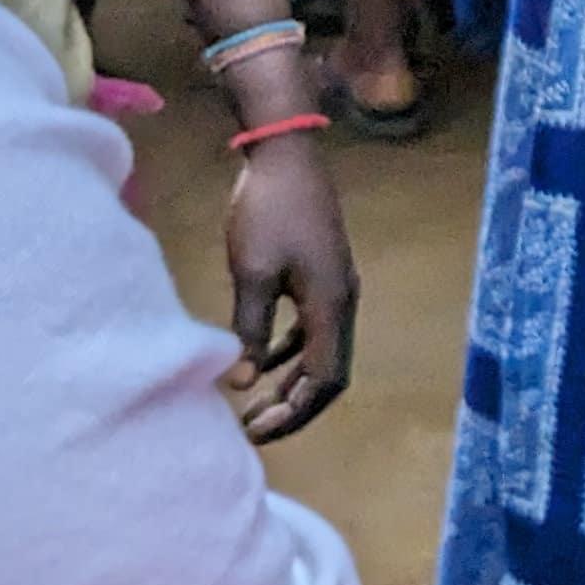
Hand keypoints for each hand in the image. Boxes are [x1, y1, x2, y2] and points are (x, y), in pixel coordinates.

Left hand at [226, 137, 359, 442]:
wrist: (286, 153)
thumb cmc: (268, 210)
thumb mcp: (254, 272)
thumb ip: (251, 330)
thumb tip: (243, 383)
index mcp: (332, 304)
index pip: (325, 378)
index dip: (295, 412)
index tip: (256, 430)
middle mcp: (342, 301)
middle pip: (329, 372)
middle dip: (294, 404)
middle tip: (253, 427)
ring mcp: (334, 286)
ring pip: (321, 351)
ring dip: (292, 381)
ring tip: (256, 404)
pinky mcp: (321, 274)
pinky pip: (311, 328)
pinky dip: (289, 351)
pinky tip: (261, 359)